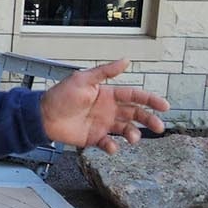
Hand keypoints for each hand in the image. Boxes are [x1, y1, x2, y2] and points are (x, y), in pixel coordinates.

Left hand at [39, 59, 168, 153]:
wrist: (43, 116)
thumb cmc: (61, 95)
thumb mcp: (83, 79)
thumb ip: (105, 72)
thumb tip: (126, 60)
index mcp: (108, 94)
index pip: (134, 96)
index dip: (150, 100)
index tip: (164, 106)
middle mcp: (108, 109)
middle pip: (135, 114)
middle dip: (149, 120)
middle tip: (159, 127)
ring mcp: (102, 124)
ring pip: (125, 130)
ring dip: (133, 134)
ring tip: (133, 138)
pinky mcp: (93, 138)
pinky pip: (108, 144)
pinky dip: (113, 147)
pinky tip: (112, 147)